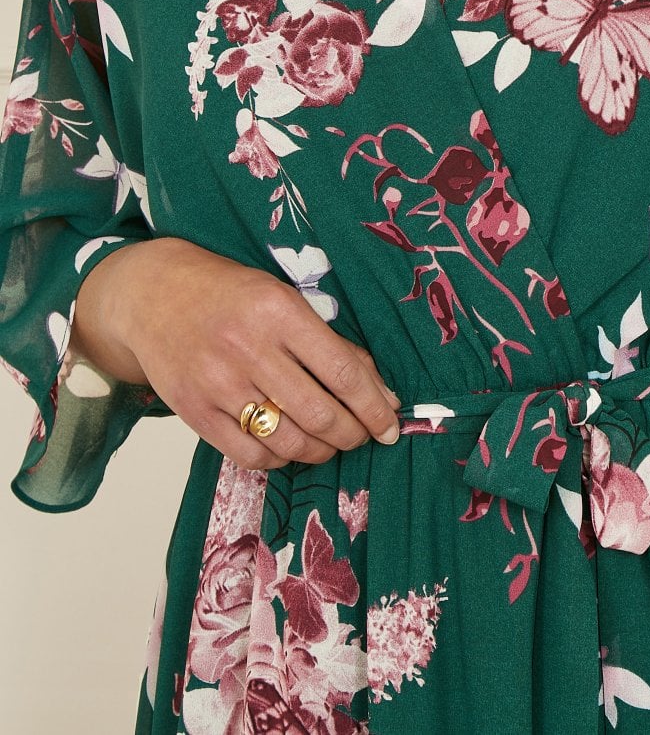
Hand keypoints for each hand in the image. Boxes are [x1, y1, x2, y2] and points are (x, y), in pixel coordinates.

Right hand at [72, 236, 402, 469]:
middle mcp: (249, 349)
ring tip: (330, 442)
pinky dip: (280, 459)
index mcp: (279, 312)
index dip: (375, 407)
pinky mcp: (194, 412)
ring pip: (289, 441)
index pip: (343, 372)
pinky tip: (290, 446)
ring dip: (321, 450)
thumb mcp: (284, 298)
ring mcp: (218, 384)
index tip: (391, 424)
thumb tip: (379, 391)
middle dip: (354, 434)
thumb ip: (328, 342)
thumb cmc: (229, 294)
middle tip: (364, 435)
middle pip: (320, 414)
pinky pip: (251, 455)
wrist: (154, 295)